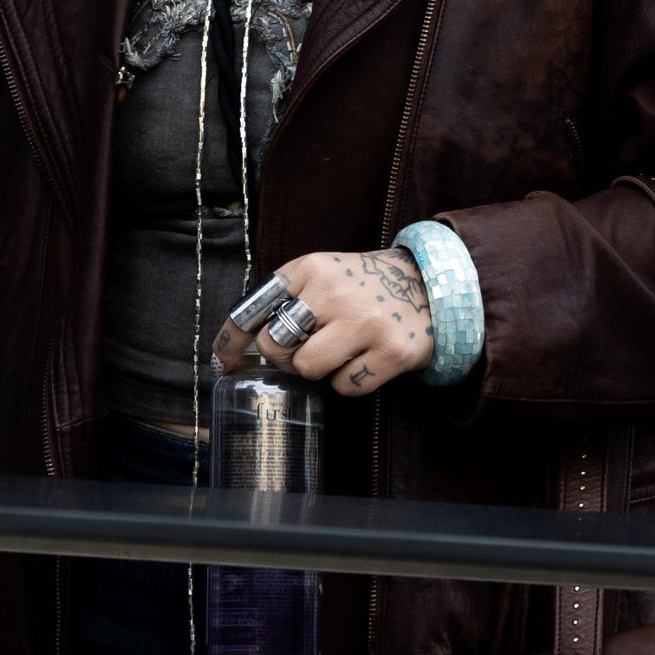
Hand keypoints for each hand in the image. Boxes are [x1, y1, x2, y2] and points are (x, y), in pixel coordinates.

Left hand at [211, 249, 436, 397]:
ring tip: (342, 350)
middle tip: (305, 349)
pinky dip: (350, 382)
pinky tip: (366, 360)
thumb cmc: (365, 287)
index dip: (231, 339)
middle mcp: (335, 291)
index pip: (255, 307)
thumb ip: (289, 297)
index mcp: (312, 267)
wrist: (432, 285)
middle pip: (274, 345)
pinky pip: (345, 386)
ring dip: (319, 370)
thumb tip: (240, 344)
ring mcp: (364, 322)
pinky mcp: (390, 352)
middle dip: (284, 356)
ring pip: (307, 369)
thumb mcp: (326, 274)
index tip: (222, 361)